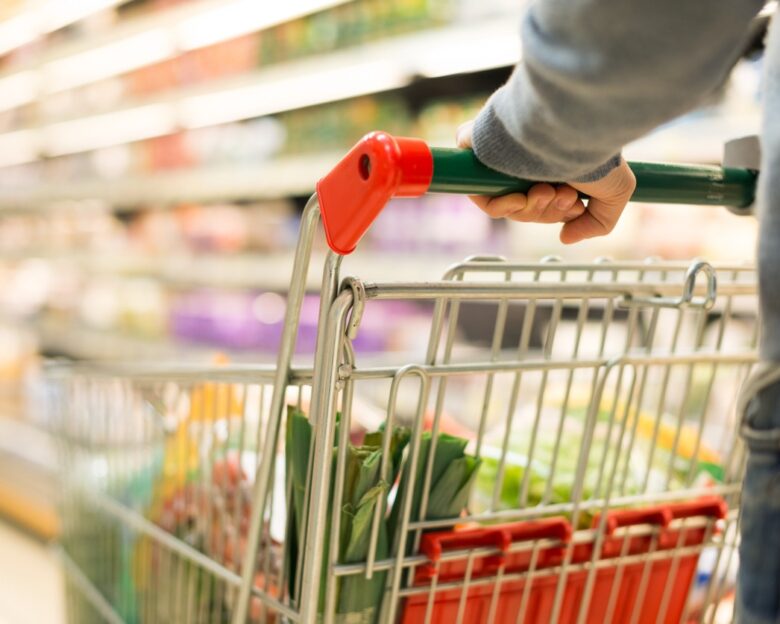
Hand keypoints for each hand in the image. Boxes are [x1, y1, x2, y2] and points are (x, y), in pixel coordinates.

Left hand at [456, 121, 635, 243]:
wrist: (573, 123)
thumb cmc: (596, 150)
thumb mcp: (616, 192)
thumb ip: (598, 222)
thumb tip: (565, 237)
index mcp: (553, 164)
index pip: (543, 203)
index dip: (556, 213)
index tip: (574, 206)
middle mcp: (527, 159)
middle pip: (525, 208)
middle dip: (547, 212)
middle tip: (564, 196)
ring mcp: (503, 156)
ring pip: (505, 205)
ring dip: (530, 209)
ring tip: (549, 191)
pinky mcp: (479, 150)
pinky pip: (480, 193)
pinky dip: (501, 205)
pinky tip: (522, 198)